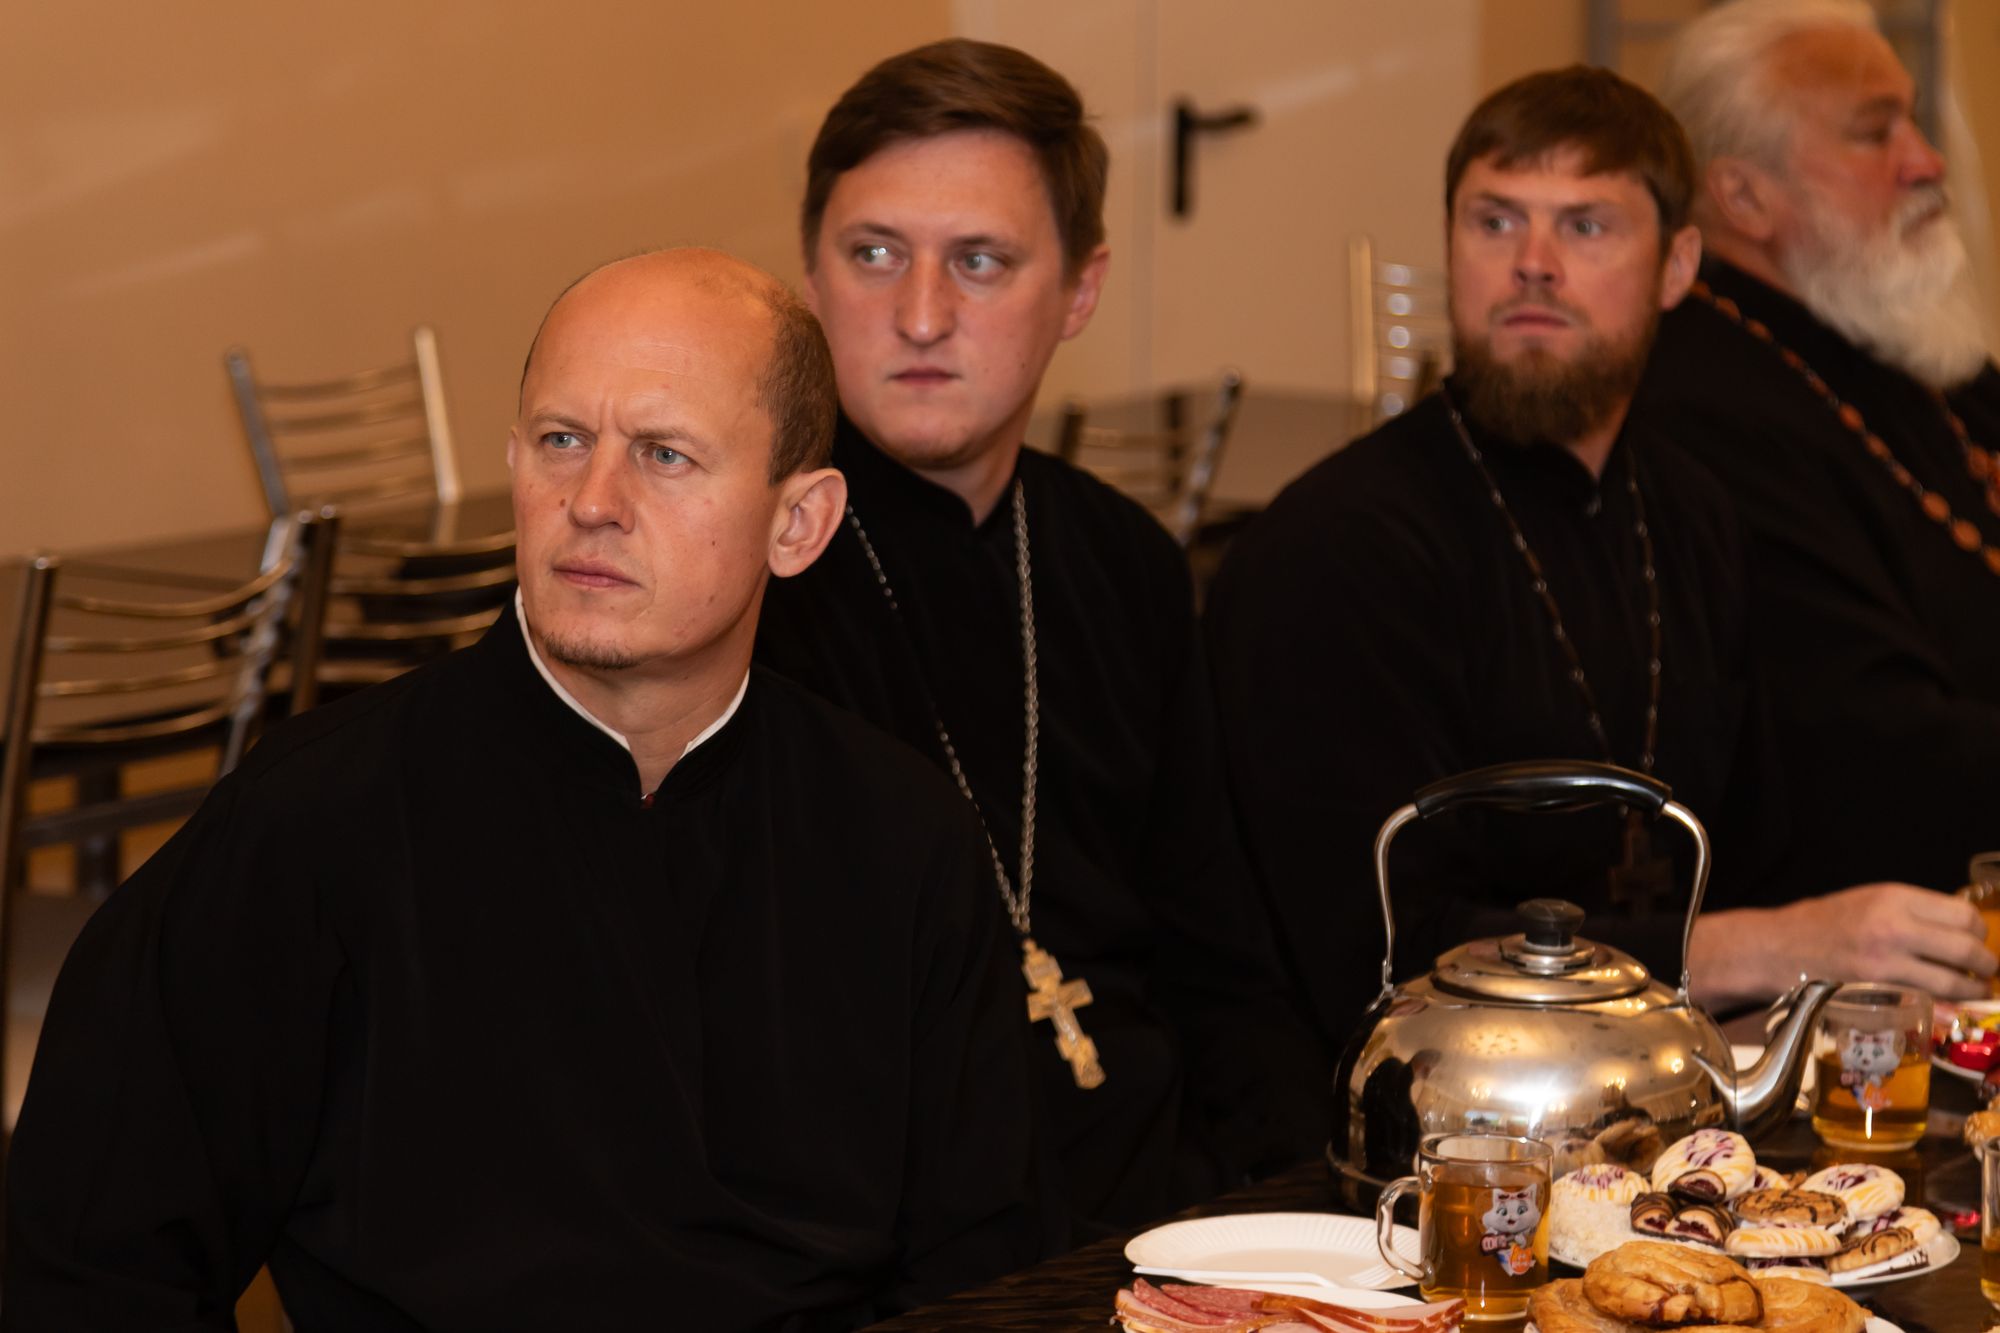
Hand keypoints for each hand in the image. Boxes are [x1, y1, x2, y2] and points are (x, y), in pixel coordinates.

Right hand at [1689, 884, 1994, 1007]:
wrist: (1775, 947)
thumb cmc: (1820, 924)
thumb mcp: (1867, 901)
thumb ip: (1910, 912)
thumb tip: (1956, 930)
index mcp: (1894, 898)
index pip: (1963, 915)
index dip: (1979, 933)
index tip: (1977, 942)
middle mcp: (1893, 926)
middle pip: (1966, 948)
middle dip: (1985, 966)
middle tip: (1985, 973)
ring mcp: (1884, 962)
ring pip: (1952, 981)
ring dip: (1970, 990)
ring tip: (1972, 992)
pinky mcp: (1874, 992)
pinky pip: (1926, 1003)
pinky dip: (1943, 1008)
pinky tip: (1945, 1007)